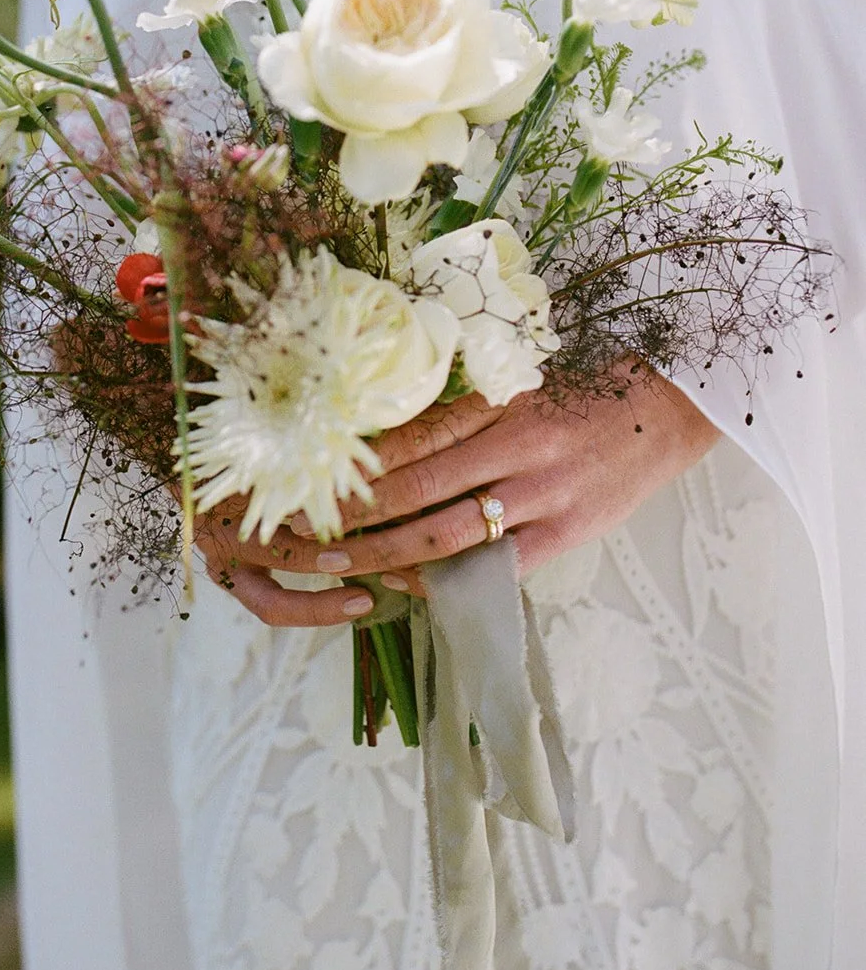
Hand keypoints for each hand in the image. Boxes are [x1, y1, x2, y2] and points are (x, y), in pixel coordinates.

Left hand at [193, 365, 719, 627]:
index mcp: (501, 405)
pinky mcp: (565, 537)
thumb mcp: (520, 386)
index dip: (356, 464)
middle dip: (352, 514)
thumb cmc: (587, 393)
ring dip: (381, 552)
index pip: (411, 438)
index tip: (307, 476)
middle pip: (415, 489)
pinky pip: (492, 568)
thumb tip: (384, 436)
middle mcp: (517, 450)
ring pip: (445, 535)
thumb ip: (460, 412)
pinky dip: (443, 579)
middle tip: (296, 528)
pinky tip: (401, 583)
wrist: (671, 411)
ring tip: (332, 562)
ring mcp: (543, 499)